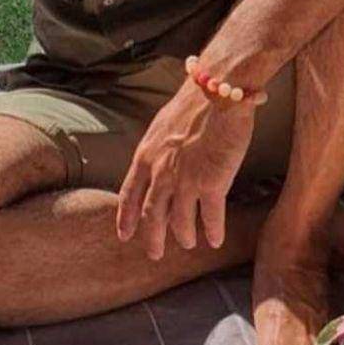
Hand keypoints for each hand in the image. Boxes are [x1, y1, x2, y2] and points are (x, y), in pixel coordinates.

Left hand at [116, 81, 255, 258]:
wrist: (219, 91)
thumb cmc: (196, 101)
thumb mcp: (163, 124)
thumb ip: (159, 147)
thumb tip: (160, 159)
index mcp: (146, 155)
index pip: (129, 194)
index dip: (126, 217)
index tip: (124, 234)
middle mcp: (162, 173)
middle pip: (152, 216)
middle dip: (153, 238)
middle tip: (155, 253)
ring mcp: (186, 181)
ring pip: (181, 222)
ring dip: (184, 236)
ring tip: (189, 243)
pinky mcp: (212, 183)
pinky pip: (211, 217)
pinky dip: (213, 231)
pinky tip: (215, 240)